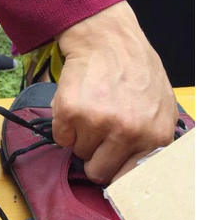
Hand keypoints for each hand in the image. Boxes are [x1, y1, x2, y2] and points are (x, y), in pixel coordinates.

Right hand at [52, 1, 176, 184]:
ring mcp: (97, 122)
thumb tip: (135, 171)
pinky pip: (60, 137)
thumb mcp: (161, 107)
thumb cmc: (135, 70)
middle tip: (97, 135)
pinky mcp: (70, 112)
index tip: (108, 169)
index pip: (129, 179)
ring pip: (78, 152)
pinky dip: (63, 125)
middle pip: (98, 171)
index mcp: (153, 136)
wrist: (107, 40)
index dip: (115, 173)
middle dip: (95, 156)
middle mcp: (126, 132)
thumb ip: (151, 139)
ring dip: (80, 136)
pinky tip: (76, 105)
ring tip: (90, 111)